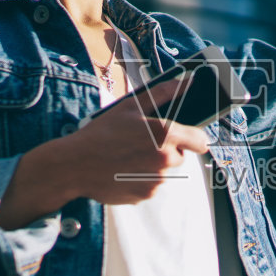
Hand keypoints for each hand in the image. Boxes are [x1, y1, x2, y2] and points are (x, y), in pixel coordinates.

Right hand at [0, 78, 209, 225]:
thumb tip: (187, 81)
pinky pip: (152, 185)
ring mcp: (156, 180)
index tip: (186, 136)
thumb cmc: (102, 133)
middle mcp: (165, 160)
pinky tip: (124, 170)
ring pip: (165, 172)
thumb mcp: (131, 106)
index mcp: (165, 135)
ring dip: (154, 165)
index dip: (193, 137)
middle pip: (180, 156)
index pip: (200, 141)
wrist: (75, 165)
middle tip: (141, 143)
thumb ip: (164, 92)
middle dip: (167, 149)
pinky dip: (142, 179)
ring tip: (129, 156)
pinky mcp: (145, 195)